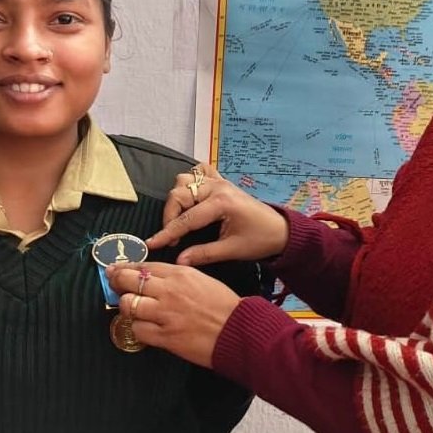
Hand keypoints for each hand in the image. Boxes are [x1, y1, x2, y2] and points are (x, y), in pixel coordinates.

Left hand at [105, 261, 240, 367]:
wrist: (238, 330)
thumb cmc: (224, 305)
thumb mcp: (201, 280)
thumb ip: (176, 277)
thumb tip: (151, 279)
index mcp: (180, 274)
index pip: (143, 266)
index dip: (125, 268)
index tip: (115, 270)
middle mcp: (169, 291)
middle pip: (128, 281)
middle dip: (116, 282)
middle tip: (114, 286)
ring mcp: (165, 314)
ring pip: (128, 305)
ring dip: (126, 308)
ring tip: (132, 310)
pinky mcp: (165, 336)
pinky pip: (138, 330)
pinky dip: (138, 328)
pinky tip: (144, 327)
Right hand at [147, 163, 288, 266]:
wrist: (280, 231)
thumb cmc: (259, 240)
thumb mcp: (231, 250)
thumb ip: (203, 254)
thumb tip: (179, 260)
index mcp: (221, 203)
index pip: (185, 219)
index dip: (166, 233)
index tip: (151, 244)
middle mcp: (217, 187)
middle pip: (179, 194)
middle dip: (170, 216)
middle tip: (173, 237)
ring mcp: (219, 181)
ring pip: (185, 180)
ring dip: (178, 198)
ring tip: (181, 219)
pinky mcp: (222, 181)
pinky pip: (200, 171)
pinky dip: (191, 180)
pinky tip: (191, 196)